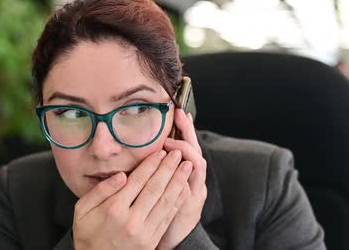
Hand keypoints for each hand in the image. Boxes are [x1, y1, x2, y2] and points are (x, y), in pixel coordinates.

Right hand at [72, 149, 192, 249]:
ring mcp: (144, 232)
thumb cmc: (87, 236)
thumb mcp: (82, 211)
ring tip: (187, 166)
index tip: (160, 152)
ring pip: (165, 201)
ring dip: (178, 182)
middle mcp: (131, 219)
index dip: (151, 164)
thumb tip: (121, 175)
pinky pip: (168, 217)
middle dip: (168, 168)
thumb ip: (100, 191)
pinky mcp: (152, 241)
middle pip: (155, 188)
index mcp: (114, 209)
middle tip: (178, 153)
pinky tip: (184, 189)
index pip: (138, 180)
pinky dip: (177, 201)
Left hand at [157, 109, 207, 249]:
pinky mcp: (191, 205)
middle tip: (180, 115)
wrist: (173, 238)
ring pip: (197, 164)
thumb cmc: (163, 210)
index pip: (188, 144)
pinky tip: (177, 165)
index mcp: (186, 172)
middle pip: (195, 149)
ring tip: (171, 142)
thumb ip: (157, 168)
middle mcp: (194, 179)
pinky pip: (190, 186)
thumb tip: (150, 147)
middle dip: (188, 132)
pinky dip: (183, 174)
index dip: (186, 128)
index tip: (180, 111)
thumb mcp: (163, 185)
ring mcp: (195, 191)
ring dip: (185, 151)